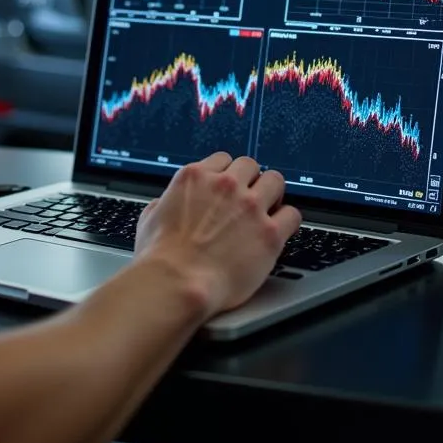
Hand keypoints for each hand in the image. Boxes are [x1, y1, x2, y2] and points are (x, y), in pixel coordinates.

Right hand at [133, 153, 301, 319]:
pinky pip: (292, 214)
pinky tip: (280, 230)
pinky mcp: (269, 233)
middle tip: (249, 197)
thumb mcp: (150, 218)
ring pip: (276, 181)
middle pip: (251, 165)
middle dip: (251, 180)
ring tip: (269, 208)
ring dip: (272, 194)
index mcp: (195, 177)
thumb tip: (165, 204)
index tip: (230, 186)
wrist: (177, 282)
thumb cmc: (159, 257)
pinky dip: (287, 220)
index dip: (227, 174)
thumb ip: (164, 203)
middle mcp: (225, 185)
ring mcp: (250, 207)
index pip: (223, 159)